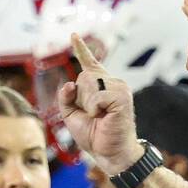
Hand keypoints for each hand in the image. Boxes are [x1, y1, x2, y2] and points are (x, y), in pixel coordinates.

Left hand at [58, 33, 142, 174]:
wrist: (110, 153)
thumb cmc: (94, 136)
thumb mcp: (71, 115)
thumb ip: (65, 98)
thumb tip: (69, 83)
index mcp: (100, 85)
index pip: (88, 63)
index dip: (80, 48)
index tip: (73, 35)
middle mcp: (111, 82)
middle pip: (82, 76)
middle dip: (80, 99)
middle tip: (94, 115)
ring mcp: (119, 87)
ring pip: (88, 84)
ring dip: (87, 105)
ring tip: (100, 116)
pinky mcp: (122, 96)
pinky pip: (96, 95)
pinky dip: (94, 108)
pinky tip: (104, 116)